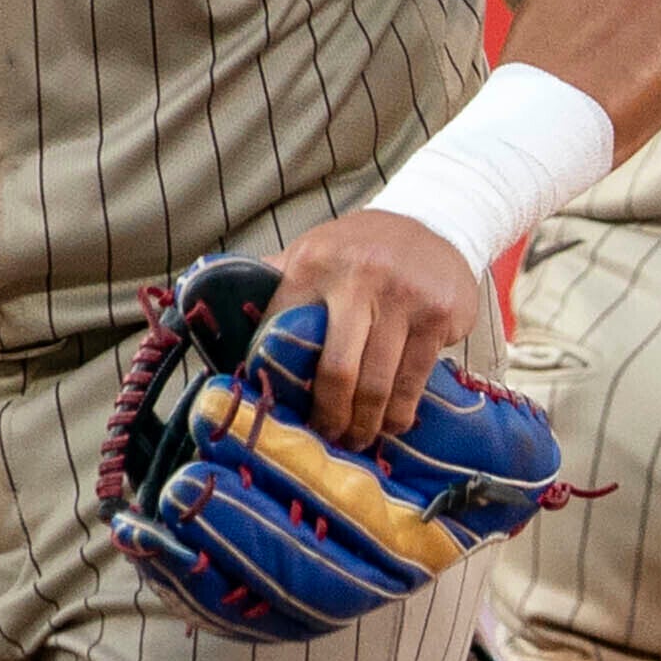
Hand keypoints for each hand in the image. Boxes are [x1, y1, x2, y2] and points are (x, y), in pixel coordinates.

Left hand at [264, 209, 481, 444]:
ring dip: (366, 423)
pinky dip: (401, 411)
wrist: (433, 220)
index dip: (280, 378)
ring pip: (379, 383)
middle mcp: (360, 277)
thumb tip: (221, 314)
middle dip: (330, 416)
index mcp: (315, 264)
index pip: (285, 332)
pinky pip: (415, 379)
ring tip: (357, 439)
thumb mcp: (315, 250)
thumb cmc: (363, 249)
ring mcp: (405, 297)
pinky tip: (391, 423)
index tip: (282, 409)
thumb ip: (276, 280)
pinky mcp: (439, 315)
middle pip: (337, 371)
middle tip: (327, 437)